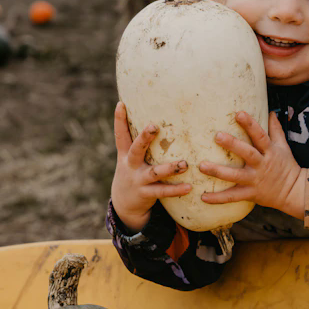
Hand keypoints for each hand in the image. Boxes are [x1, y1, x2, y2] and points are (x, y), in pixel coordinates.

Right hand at [110, 101, 190, 232]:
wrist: (124, 204)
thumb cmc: (134, 172)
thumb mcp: (131, 158)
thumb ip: (140, 142)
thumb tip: (153, 117)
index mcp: (125, 154)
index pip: (120, 135)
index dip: (119, 120)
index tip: (121, 104)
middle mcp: (130, 165)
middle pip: (136, 149)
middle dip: (144, 137)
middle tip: (154, 125)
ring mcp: (138, 180)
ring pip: (154, 173)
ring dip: (170, 168)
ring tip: (185, 164)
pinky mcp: (146, 194)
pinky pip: (162, 191)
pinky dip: (175, 189)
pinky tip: (189, 186)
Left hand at [198, 111, 306, 218]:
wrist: (294, 191)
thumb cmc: (286, 165)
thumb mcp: (283, 146)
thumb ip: (275, 129)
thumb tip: (270, 112)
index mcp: (269, 151)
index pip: (260, 135)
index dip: (250, 124)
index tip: (239, 113)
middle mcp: (261, 164)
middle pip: (247, 153)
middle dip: (233, 144)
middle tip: (217, 136)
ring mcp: (255, 180)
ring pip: (236, 176)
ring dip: (218, 171)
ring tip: (202, 166)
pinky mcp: (251, 194)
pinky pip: (233, 197)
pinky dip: (218, 198)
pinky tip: (203, 197)